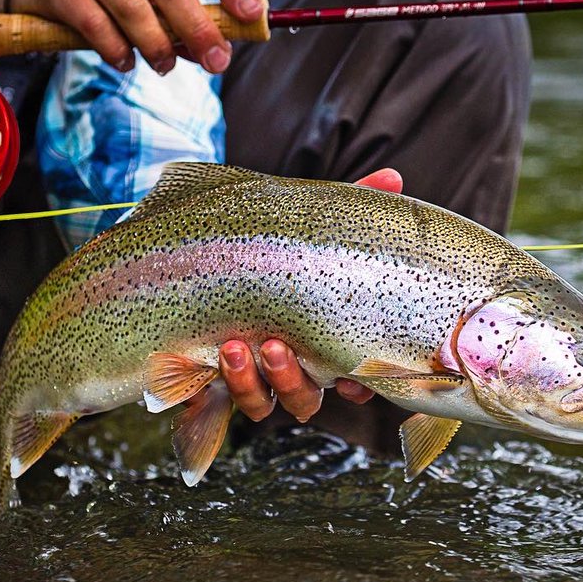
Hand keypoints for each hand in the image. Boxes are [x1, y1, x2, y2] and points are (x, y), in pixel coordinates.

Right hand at [7, 0, 261, 75]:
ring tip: (165, 66)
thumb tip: (222, 48)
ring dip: (156, 46)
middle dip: (198, 28)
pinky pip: (94, 24)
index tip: (251, 13)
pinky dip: (115, 50)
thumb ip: (182, 12)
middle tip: (217, 61)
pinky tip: (125, 63)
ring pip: (132, 8)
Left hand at [217, 168, 404, 421]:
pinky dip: (206, 387)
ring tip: (234, 346)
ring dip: (249, 382)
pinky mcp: (204, 379)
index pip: (349, 379)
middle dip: (291, 380)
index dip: (356, 388)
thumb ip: (351, 205)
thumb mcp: (305, 224)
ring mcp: (246, 377)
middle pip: (303, 397)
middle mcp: (286, 368)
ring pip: (259, 402)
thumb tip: (393, 179)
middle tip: (275, 346)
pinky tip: (200, 357)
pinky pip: (209, 399)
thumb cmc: (266, 245)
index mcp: (319, 342)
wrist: (189, 254)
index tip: (353, 382)